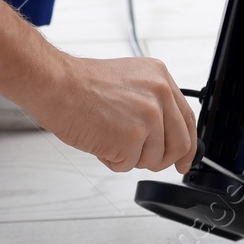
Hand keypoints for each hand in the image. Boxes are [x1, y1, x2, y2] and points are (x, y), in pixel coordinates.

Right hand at [20, 51, 197, 173]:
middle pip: (178, 145)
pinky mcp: (132, 139)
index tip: (184, 160)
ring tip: (108, 135)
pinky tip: (99, 140)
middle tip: (141, 158)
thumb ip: (152, 102)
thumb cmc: (81, 85)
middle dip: (160, 159)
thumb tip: (165, 134)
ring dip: (129, 156)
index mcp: (161, 78)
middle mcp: (160, 95)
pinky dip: (111, 160)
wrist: (57, 85)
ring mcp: (148, 117)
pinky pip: (128, 165)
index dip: (187, 145)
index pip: (187, 119)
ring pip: (153, 158)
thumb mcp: (130, 81)